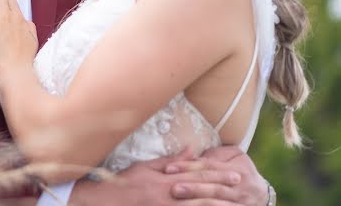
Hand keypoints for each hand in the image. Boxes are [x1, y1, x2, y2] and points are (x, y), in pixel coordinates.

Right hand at [70, 148, 247, 204]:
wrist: (107, 201)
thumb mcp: (146, 167)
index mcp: (166, 179)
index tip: (235, 175)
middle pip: (202, 192)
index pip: (197, 175)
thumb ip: (171, 161)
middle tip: (242, 187)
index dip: (218, 175)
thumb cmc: (125, 182)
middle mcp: (169, 194)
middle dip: (224, 190)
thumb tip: (191, 149)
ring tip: (235, 205)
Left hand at [164, 146, 267, 204]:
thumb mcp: (235, 156)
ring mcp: (240, 203)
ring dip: (197, 201)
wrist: (262, 195)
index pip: (209, 167)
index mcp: (237, 169)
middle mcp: (239, 187)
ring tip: (179, 197)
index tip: (169, 168)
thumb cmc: (242, 170)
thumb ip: (215, 155)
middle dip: (192, 187)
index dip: (188, 167)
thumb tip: (191, 152)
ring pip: (217, 202)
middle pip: (213, 187)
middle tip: (172, 188)